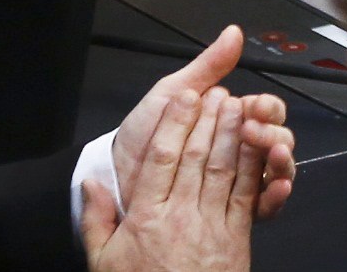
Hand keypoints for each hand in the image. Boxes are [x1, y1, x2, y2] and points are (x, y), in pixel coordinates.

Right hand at [84, 84, 263, 271]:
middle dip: (207, 120)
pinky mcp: (236, 237)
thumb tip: (89, 184)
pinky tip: (257, 146)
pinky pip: (245, 194)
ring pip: (222, 170)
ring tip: (237, 106)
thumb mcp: (103, 262)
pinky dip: (252, 167)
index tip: (182, 98)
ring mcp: (210, 225)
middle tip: (215, 92)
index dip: (174, 124)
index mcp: (146, 217)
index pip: (160, 159)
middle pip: (195, 156)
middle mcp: (179, 215)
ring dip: (231, 135)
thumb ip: (96, 220)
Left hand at [115, 27, 296, 223]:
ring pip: (278, 170)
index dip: (267, 106)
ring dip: (282, 160)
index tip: (254, 104)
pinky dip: (277, 196)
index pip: (267, 110)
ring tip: (273, 155)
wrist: (119, 176)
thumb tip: (234, 32)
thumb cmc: (144, 134)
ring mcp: (242, 181)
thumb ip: (208, 66)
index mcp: (232, 119)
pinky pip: (266, 206)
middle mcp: (242, 149)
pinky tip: (277, 188)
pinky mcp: (235, 211)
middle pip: (279, 138)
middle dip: (273, 132)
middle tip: (252, 130)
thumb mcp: (174, 93)